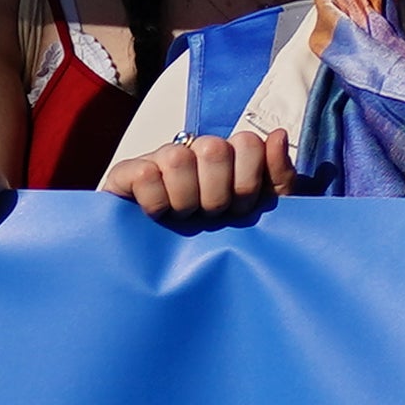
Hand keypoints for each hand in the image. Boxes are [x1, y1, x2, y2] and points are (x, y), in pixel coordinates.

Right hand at [107, 132, 292, 228]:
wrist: (169, 269)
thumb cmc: (221, 236)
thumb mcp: (261, 211)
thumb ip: (279, 177)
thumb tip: (278, 135)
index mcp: (228, 154)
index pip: (247, 142)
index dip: (248, 182)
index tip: (241, 208)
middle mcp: (193, 150)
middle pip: (215, 148)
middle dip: (219, 194)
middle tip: (210, 213)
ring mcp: (158, 158)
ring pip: (178, 158)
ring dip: (187, 199)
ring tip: (184, 216)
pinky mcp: (125, 174)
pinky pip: (144, 174)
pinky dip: (156, 201)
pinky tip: (159, 214)